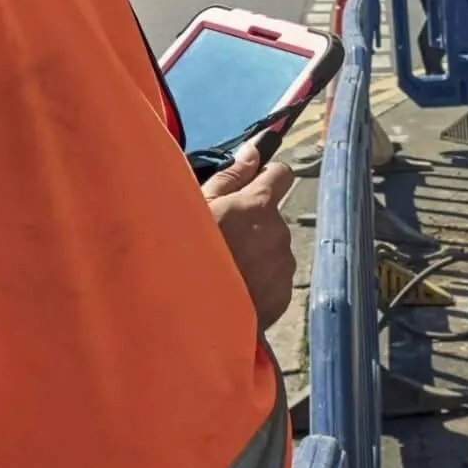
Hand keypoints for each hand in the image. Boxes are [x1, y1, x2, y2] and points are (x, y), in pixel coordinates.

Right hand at [202, 143, 296, 328]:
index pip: (281, 174)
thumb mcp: (198, 206)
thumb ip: (231, 176)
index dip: (266, 177)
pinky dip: (260, 281)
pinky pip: (275, 280)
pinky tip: (235, 291)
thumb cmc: (184, 253)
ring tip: (225, 270)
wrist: (188, 317)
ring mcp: (282, 266)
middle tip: (222, 240)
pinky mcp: (282, 296)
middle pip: (272, 217)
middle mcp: (278, 232)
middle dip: (253, 222)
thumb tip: (254, 150)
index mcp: (259, 205)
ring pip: (274, 249)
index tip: (250, 187)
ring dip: (257, 253)